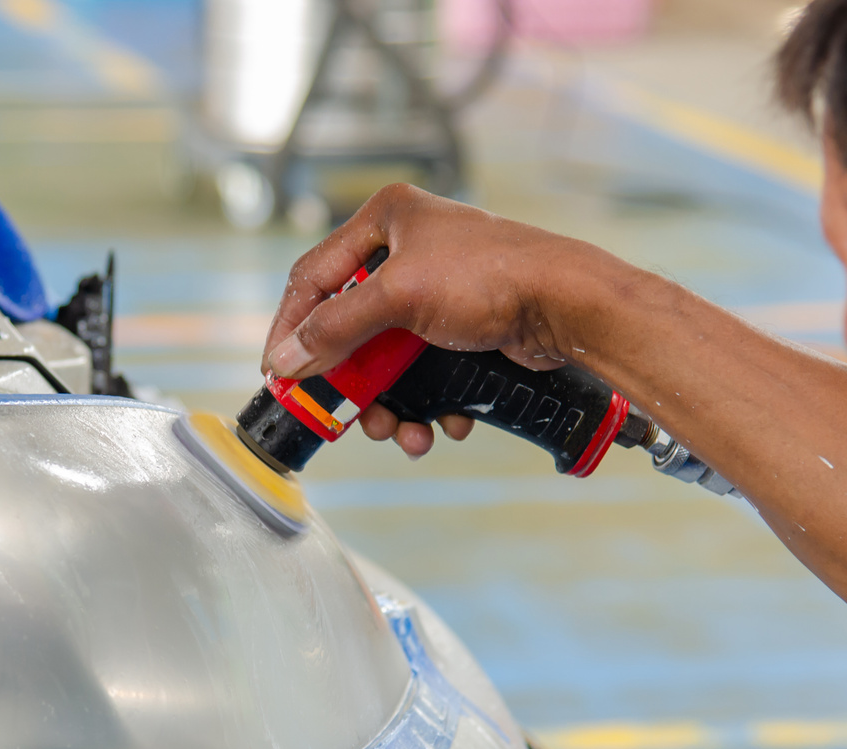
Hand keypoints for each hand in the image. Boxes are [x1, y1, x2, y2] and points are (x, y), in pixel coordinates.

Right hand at [262, 184, 591, 457]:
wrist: (568, 306)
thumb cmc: (492, 277)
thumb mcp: (399, 297)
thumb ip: (336, 328)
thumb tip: (287, 361)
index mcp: (386, 219)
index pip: (314, 275)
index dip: (291, 326)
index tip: (278, 369)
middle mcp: (408, 248)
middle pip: (350, 325)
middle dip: (352, 380)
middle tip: (343, 414)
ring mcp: (435, 289)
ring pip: (388, 358)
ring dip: (391, 403)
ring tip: (401, 431)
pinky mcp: (460, 325)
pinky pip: (424, 371)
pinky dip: (429, 402)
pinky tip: (446, 421)